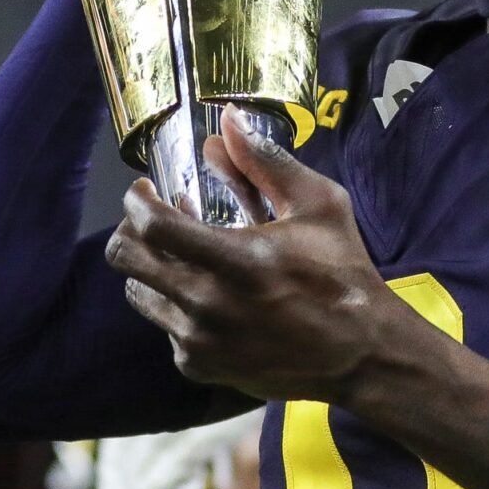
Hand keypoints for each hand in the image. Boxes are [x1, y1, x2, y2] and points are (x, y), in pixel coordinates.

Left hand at [104, 107, 409, 402]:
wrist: (360, 353)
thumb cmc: (342, 272)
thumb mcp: (317, 204)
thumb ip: (265, 161)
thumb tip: (228, 122)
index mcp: (236, 261)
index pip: (153, 226)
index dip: (136, 200)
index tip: (144, 188)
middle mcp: (207, 305)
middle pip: (128, 260)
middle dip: (131, 229)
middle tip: (152, 218)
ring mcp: (199, 341)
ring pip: (139, 293)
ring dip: (152, 267)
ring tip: (182, 255)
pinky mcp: (200, 366)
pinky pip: (164, 326)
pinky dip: (176, 305)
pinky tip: (207, 295)